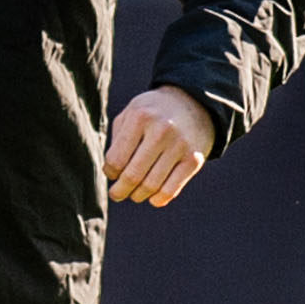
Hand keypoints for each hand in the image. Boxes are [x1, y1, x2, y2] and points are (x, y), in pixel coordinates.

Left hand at [103, 86, 218, 206]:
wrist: (194, 104)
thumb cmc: (154, 113)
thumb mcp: (131, 113)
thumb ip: (118, 140)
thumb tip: (112, 174)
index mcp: (141, 117)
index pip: (116, 159)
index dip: (110, 172)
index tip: (111, 174)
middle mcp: (161, 130)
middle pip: (133, 175)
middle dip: (120, 190)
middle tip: (116, 194)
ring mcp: (180, 146)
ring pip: (151, 185)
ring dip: (138, 195)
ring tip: (134, 194)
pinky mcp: (194, 160)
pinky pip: (171, 189)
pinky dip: (158, 199)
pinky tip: (152, 198)